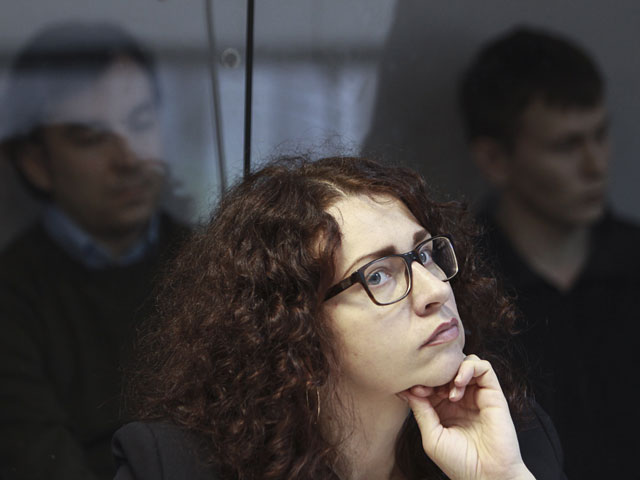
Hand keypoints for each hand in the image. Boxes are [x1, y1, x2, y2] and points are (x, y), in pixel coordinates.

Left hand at [398, 355, 533, 479]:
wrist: (488, 477)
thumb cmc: (460, 463)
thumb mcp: (431, 437)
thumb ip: (421, 411)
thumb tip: (406, 389)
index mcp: (443, 408)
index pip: (429, 382)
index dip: (419, 381)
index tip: (412, 390)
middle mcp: (460, 398)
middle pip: (445, 369)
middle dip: (433, 374)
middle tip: (426, 388)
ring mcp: (476, 395)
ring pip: (463, 362)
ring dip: (451, 371)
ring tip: (448, 392)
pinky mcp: (493, 393)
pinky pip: (483, 367)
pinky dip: (468, 368)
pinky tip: (459, 385)